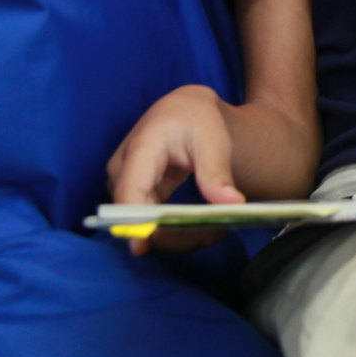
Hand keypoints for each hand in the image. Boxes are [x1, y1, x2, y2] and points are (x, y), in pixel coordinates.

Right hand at [105, 84, 245, 254]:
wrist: (185, 110)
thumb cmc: (197, 119)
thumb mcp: (212, 140)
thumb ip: (217, 172)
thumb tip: (232, 204)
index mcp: (141, 147)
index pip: (130, 190)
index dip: (133, 219)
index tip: (142, 246)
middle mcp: (123, 168)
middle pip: (136, 214)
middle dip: (172, 233)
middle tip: (215, 236)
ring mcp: (125, 183)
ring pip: (142, 222)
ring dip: (177, 235)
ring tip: (217, 232)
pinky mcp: (135, 195)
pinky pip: (150, 221)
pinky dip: (176, 229)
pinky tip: (206, 229)